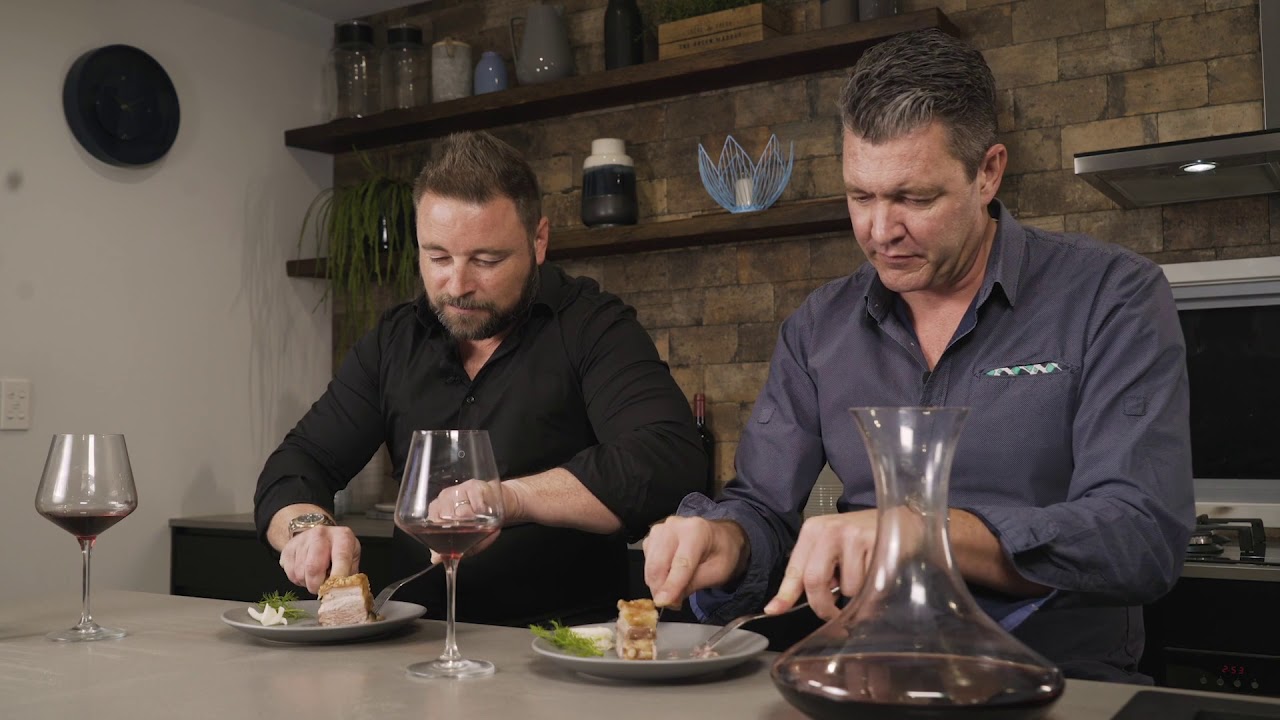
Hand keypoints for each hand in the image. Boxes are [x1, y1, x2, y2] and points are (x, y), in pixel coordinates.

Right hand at [280, 525, 361, 594]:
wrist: (314, 534)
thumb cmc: (337, 549)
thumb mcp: (351, 557)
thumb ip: (350, 575)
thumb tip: (346, 592)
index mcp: (342, 536)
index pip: (341, 558)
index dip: (338, 577)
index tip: (336, 591)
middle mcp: (321, 534)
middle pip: (314, 568)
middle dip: (317, 585)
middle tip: (322, 588)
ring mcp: (302, 540)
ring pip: (300, 574)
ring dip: (308, 583)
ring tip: (316, 576)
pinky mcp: (288, 548)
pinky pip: (291, 574)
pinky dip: (298, 580)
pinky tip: (306, 572)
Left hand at [425, 478, 504, 562]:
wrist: (499, 503)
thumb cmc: (478, 522)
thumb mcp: (465, 540)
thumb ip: (449, 550)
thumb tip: (435, 559)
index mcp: (437, 510)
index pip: (432, 521)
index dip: (442, 531)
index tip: (452, 538)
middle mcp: (445, 498)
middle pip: (446, 516)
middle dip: (459, 528)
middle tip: (469, 530)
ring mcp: (458, 490)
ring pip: (462, 510)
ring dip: (472, 519)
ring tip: (478, 520)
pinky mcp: (474, 485)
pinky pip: (476, 501)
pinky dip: (481, 510)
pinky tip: (484, 512)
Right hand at [642, 516, 749, 607]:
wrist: (719, 538)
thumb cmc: (721, 552)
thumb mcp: (717, 572)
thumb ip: (693, 584)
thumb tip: (669, 599)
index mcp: (696, 531)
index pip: (681, 562)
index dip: (671, 585)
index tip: (663, 603)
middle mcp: (674, 526)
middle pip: (659, 564)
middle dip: (662, 589)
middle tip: (674, 604)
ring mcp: (660, 530)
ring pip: (650, 566)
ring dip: (658, 585)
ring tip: (675, 591)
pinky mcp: (652, 538)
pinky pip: (647, 564)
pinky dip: (655, 576)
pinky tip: (669, 577)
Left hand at [764, 509, 880, 619]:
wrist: (903, 521)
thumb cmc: (864, 539)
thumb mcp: (833, 548)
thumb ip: (816, 572)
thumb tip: (786, 605)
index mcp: (814, 531)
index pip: (795, 569)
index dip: (785, 594)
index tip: (773, 610)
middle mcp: (829, 530)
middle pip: (814, 580)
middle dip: (824, 607)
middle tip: (834, 615)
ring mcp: (853, 536)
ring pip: (846, 588)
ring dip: (855, 595)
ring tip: (865, 576)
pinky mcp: (875, 544)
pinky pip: (868, 586)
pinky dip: (872, 591)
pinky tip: (878, 572)